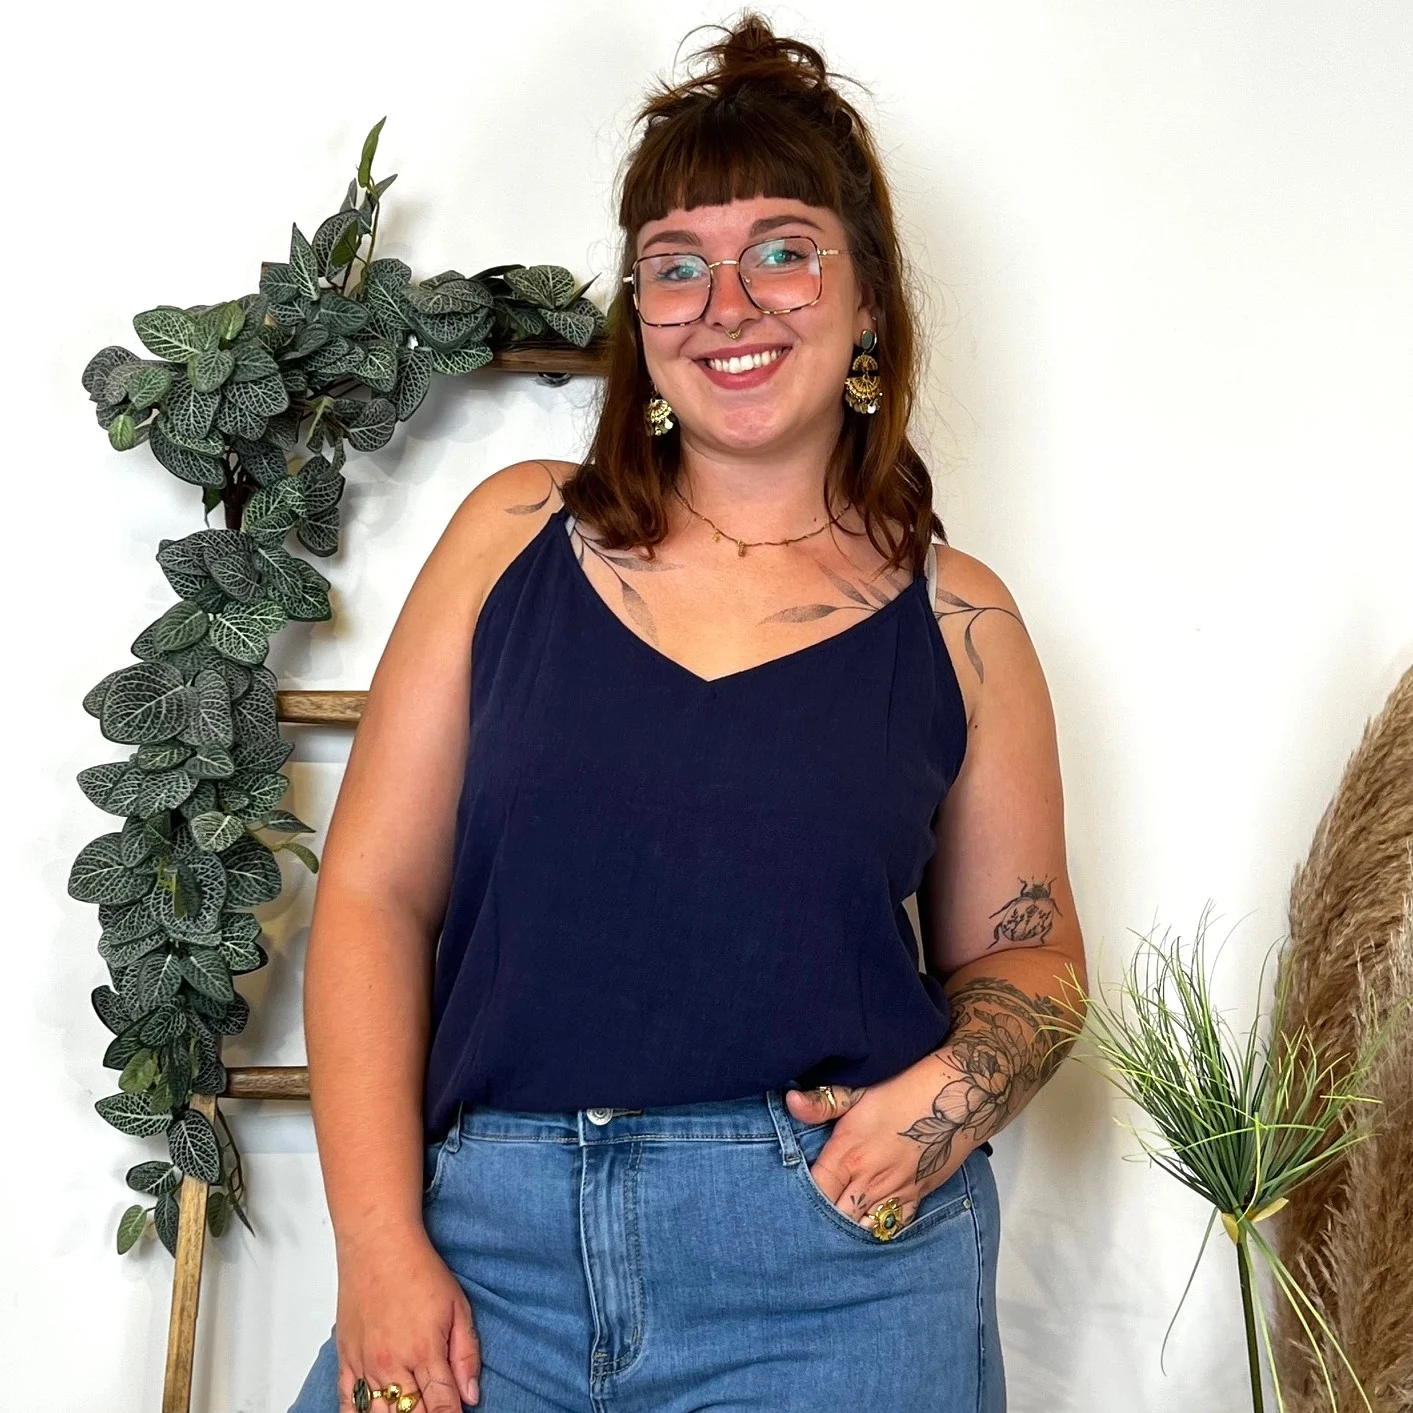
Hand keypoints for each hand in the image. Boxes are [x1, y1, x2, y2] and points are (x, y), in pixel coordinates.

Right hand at [335, 1225, 480, 1410]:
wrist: (379, 1245)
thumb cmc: (419, 1270)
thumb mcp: (458, 1307)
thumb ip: (466, 1354)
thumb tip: (471, 1395)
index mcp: (425, 1351)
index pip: (442, 1407)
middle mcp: (392, 1364)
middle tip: (436, 1411)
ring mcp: (366, 1364)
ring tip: (410, 1410)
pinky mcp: (346, 1359)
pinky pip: (347, 1403)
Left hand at [785, 1052, 977, 1232]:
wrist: (957, 1098)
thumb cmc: (906, 1089)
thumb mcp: (859, 1090)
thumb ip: (822, 1103)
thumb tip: (789, 1102)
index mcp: (849, 1154)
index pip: (815, 1192)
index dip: (799, 1202)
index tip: (788, 1203)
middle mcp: (870, 1180)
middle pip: (836, 1218)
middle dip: (820, 1223)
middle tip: (805, 1226)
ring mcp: (895, 1192)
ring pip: (864, 1228)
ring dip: (848, 1230)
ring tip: (832, 1233)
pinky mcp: (917, 1196)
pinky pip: (894, 1227)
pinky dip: (879, 1231)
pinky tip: (867, 1231)